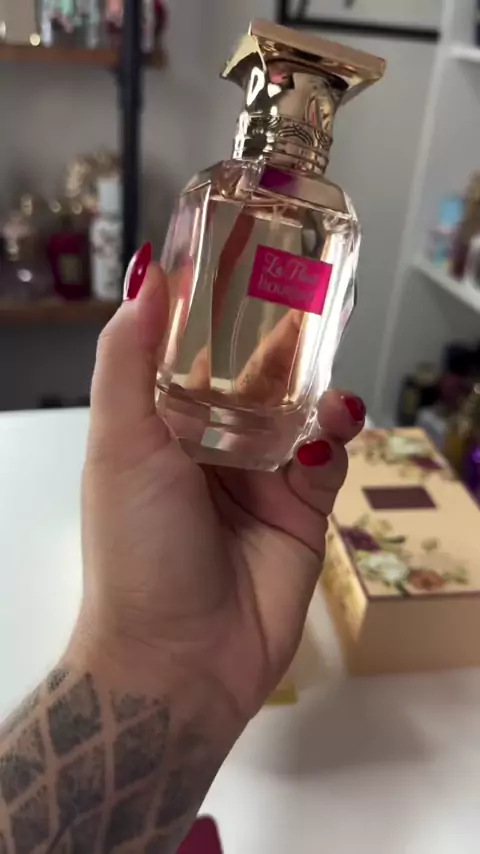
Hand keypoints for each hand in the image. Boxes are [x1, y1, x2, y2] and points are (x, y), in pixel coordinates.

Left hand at [81, 252, 364, 726]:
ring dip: (316, 389)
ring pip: (299, 412)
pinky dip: (331, 442)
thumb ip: (128, 359)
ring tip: (327, 376)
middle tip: (313, 291)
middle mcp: (211, 445)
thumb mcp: (120, 445)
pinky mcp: (301, 511)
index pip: (195, 350)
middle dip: (284, 337)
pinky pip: (326, 461)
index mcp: (162, 424)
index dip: (220, 305)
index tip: (247, 254)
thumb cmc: (137, 547)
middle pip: (256, 375)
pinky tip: (329, 434)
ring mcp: (259, 477)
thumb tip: (146, 272)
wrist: (179, 659)